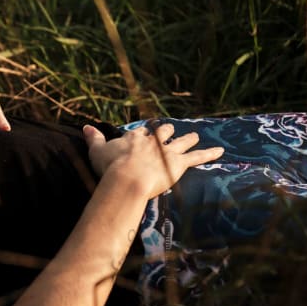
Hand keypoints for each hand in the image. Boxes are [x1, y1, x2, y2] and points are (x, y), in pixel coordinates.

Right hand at [82, 122, 223, 198]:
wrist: (127, 178)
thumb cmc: (109, 167)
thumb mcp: (96, 151)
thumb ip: (93, 138)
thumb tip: (85, 126)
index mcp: (133, 138)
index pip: (139, 134)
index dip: (142, 135)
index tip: (143, 135)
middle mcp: (152, 141)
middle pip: (162, 132)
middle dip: (167, 131)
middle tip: (171, 130)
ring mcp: (167, 151)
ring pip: (181, 141)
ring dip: (188, 138)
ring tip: (195, 135)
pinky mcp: (179, 162)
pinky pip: (198, 157)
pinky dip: (209, 153)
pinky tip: (221, 151)